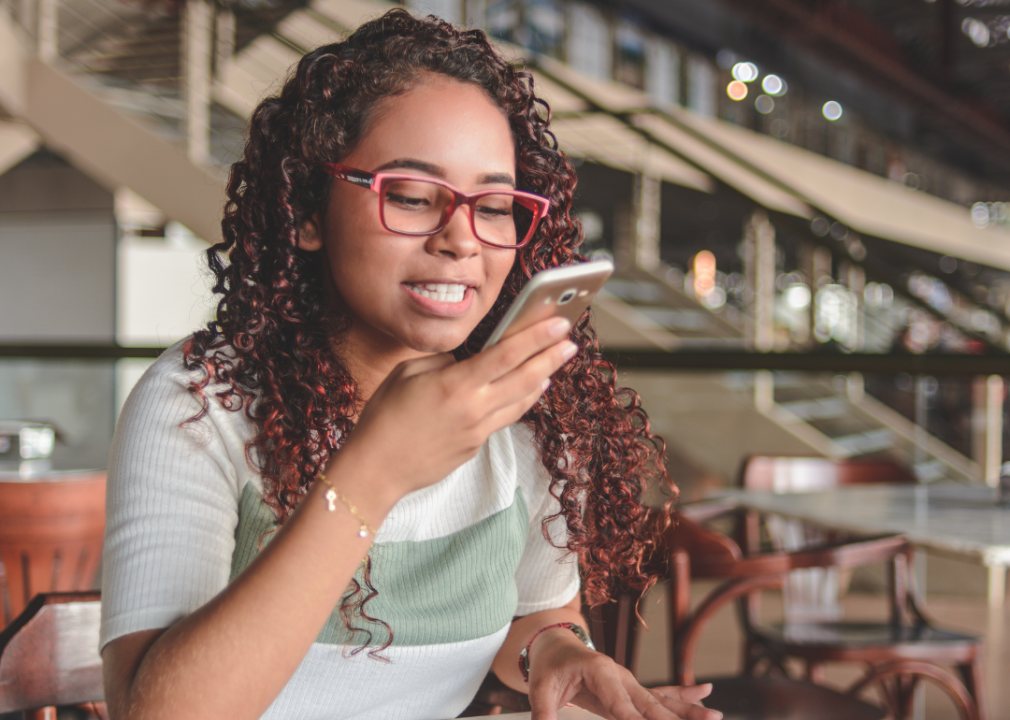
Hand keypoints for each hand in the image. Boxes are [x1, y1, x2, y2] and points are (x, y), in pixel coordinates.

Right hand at [338, 316, 576, 500]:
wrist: (376, 469)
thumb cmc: (384, 418)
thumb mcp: (407, 373)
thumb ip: (444, 363)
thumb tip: (466, 362)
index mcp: (456, 384)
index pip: (507, 355)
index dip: (537, 338)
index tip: (559, 324)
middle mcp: (474, 408)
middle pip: (525, 379)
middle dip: (551, 357)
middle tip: (570, 341)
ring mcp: (477, 431)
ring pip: (521, 402)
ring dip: (541, 380)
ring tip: (554, 364)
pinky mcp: (475, 447)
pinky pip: (503, 418)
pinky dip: (519, 402)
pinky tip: (526, 391)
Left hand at [527, 631, 720, 719]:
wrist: (556, 645)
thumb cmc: (549, 665)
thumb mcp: (539, 689)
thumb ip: (543, 714)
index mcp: (599, 671)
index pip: (621, 706)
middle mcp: (620, 675)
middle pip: (650, 703)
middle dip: (675, 719)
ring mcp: (628, 681)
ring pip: (661, 700)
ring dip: (688, 710)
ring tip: (714, 716)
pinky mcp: (631, 689)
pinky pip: (661, 694)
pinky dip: (683, 697)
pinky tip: (705, 694)